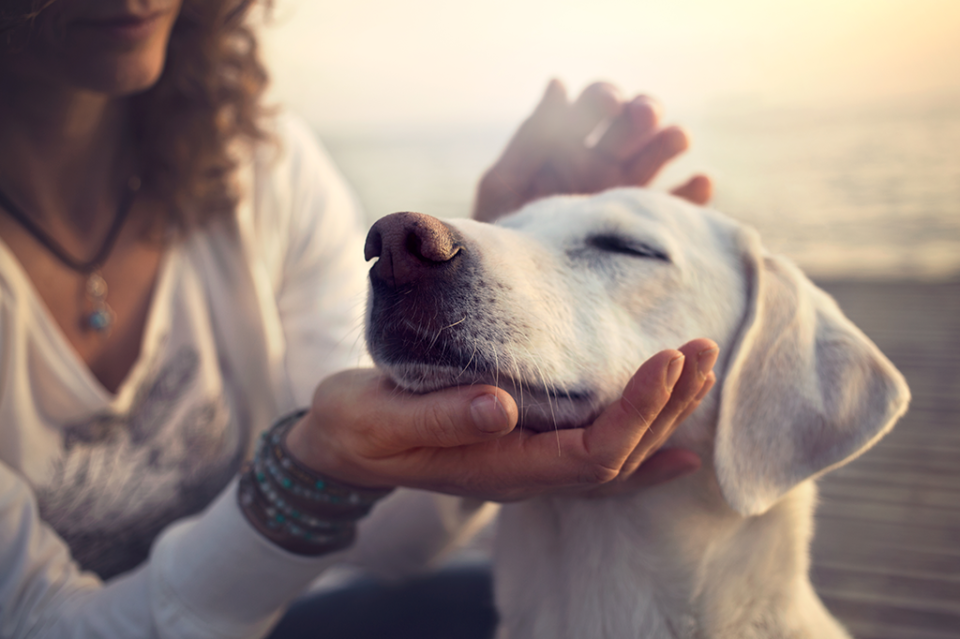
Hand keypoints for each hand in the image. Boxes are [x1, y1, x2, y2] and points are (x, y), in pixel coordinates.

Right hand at [284, 339, 717, 501]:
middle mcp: (526, 474)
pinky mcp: (525, 446)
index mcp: (499, 468)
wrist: (341, 446)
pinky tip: (678, 446)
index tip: (667, 358)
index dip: (636, 411)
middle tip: (702, 348)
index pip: (591, 452)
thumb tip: (501, 406)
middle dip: (667, 405)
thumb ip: (439, 417)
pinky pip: (597, 457)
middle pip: (620, 455)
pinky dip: (643, 449)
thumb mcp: (380, 419)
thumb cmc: (356, 428)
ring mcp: (529, 465)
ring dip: (664, 416)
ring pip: (616, 455)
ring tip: (701, 370)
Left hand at [473, 79, 712, 222]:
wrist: (516, 292)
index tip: (608, 102)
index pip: (595, 106)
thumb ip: (530, 139)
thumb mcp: (505, 185)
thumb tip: (559, 83)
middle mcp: (602, 164)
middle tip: (643, 115)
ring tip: (677, 138)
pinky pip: (677, 208)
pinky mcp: (645, 228)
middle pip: (633, 125)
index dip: (603, 98)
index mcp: (568, 145)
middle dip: (642, 112)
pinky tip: (700, 183)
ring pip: (658, 156)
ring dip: (670, 140)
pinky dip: (693, 194)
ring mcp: (626, 194)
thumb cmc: (502, 236)